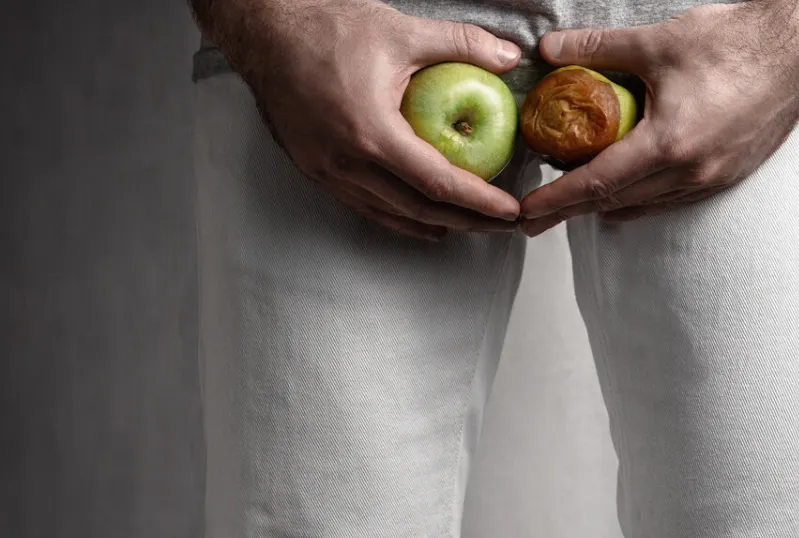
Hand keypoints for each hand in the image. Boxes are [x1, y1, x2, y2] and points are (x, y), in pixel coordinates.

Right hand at [195, 0, 524, 239]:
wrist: (264, 30)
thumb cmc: (329, 28)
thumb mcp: (403, 32)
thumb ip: (462, 44)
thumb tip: (510, 57)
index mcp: (371, 133)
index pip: (437, 183)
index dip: (479, 202)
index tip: (510, 211)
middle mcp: (345, 162)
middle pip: (418, 209)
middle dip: (467, 222)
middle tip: (501, 225)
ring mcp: (325, 171)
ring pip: (388, 214)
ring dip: (432, 224)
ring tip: (469, 226)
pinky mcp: (313, 169)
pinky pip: (363, 204)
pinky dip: (396, 216)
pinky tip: (419, 218)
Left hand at [519, 0, 798, 235]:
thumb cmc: (736, 43)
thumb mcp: (656, 42)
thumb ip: (596, 49)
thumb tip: (548, 50)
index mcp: (670, 145)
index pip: (598, 183)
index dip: (556, 201)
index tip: (526, 213)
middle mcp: (691, 173)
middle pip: (616, 202)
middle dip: (571, 209)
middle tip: (534, 216)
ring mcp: (712, 179)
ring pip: (645, 205)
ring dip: (607, 202)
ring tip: (573, 194)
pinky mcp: (728, 175)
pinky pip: (672, 199)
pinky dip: (640, 196)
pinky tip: (625, 184)